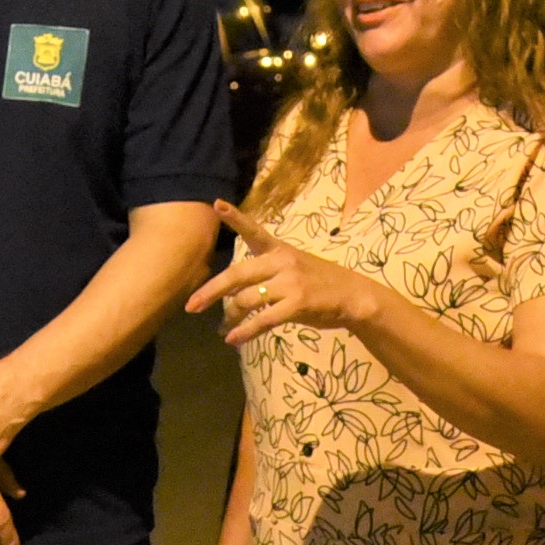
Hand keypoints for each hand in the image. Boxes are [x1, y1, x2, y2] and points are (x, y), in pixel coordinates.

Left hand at [186, 201, 384, 350]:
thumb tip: (234, 295)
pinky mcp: (298, 303)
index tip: (217, 204)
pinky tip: (233, 339)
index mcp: (279, 249)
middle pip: (237, 274)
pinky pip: (263, 319)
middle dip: (211, 291)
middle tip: (191, 305)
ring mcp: (290, 282)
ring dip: (231, 317)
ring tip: (224, 328)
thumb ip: (265, 273)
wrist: (353, 296)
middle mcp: (282, 261)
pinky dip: (245, 331)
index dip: (235, 218)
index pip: (254, 231)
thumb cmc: (320, 282)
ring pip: (247, 300)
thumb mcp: (294, 266)